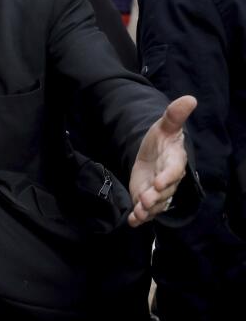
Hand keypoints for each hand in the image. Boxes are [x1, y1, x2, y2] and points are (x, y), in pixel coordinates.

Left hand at [127, 96, 196, 225]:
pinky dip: (139, 217)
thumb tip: (188, 98)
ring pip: (156, 204)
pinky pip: (145, 211)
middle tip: (145, 200)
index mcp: (174, 161)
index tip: (158, 182)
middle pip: (164, 191)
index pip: (174, 171)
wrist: (153, 152)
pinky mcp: (146, 197)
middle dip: (156, 197)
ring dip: (147, 210)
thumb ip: (174, 115)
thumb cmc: (161, 139)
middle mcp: (168, 179)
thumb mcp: (165, 125)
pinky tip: (132, 221)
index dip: (167, 177)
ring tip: (138, 213)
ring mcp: (158, 191)